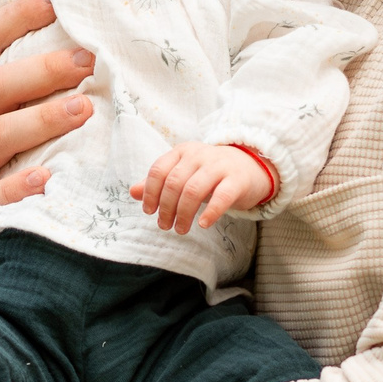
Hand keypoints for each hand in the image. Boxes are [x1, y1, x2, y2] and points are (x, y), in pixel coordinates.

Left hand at [133, 143, 271, 233]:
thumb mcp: (184, 173)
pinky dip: (211, 212)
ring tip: (180, 229)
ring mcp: (219, 166)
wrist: (250, 166)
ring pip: (193, 190)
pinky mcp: (237, 180)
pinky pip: (222, 196)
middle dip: (166, 207)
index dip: (150, 193)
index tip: (149, 211)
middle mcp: (199, 155)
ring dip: (183, 213)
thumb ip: (160, 182)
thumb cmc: (211, 173)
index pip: (159, 170)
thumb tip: (133, 192)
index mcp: (183, 152)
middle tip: (165, 225)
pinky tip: (203, 224)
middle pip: (174, 183)